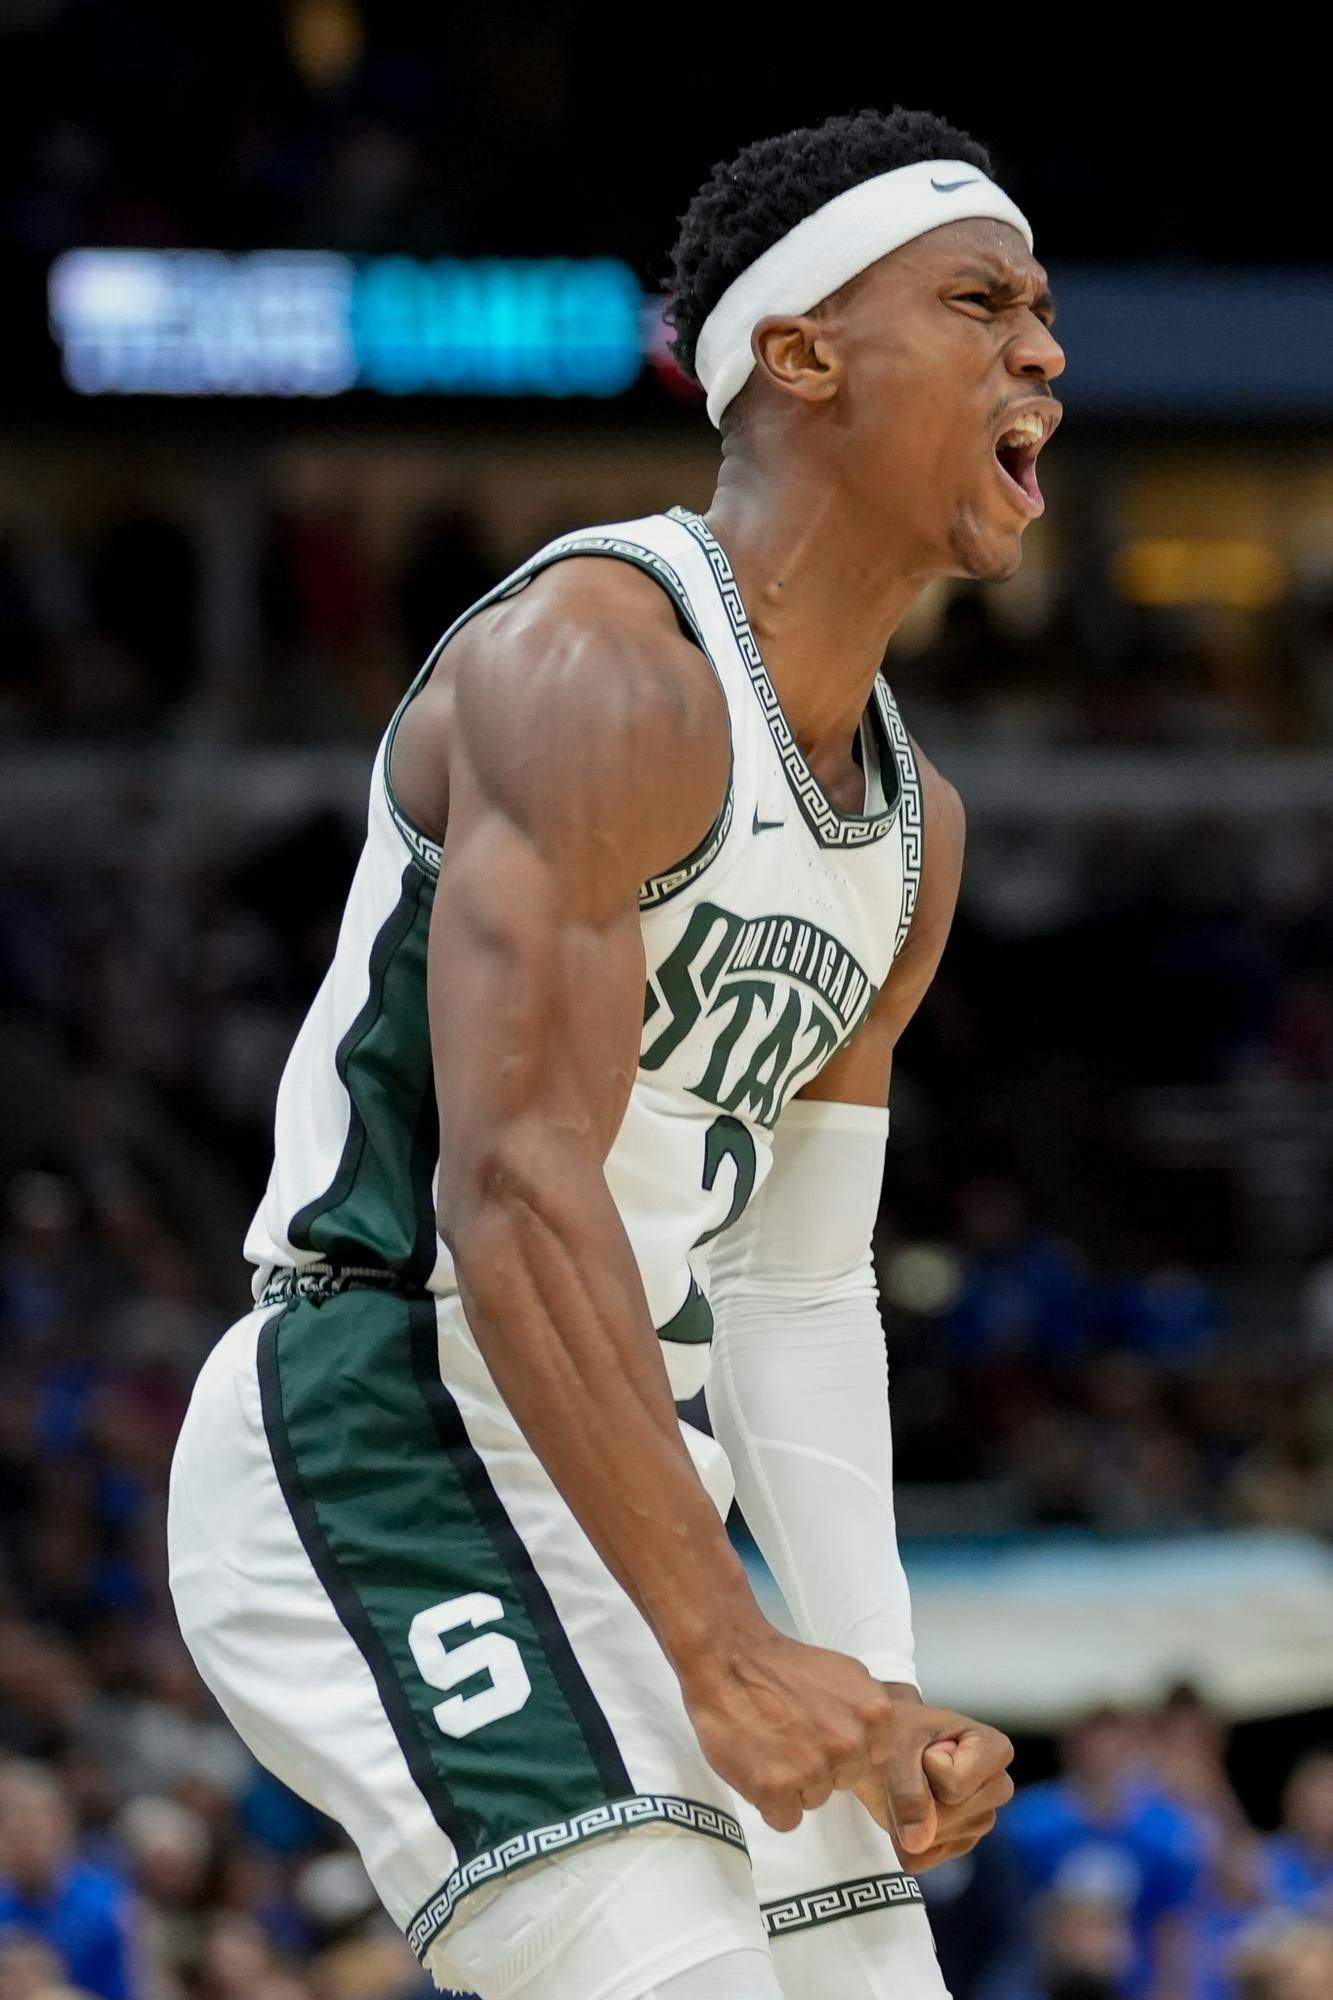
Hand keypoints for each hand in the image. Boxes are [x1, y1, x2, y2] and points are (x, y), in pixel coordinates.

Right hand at [679, 1625, 914, 1832]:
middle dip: (820, 1766)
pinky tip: (757, 1768)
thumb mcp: (841, 1674)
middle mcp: (849, 1743)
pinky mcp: (776, 1790)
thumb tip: (869, 1743)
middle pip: (844, 1780)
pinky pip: (785, 1818)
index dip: (845, 1748)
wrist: (726, 1658)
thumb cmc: (780, 1665)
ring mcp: (813, 1769)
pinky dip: (770, 1801)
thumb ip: (862, 1710)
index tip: (821, 1732)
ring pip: (814, 1799)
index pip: (873, 1757)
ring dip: (793, 1783)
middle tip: (791, 1737)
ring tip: (769, 1746)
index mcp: (873, 1713)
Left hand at [851, 1698, 1014, 1870]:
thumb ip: (908, 1791)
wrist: (880, 1744)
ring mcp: (981, 1821)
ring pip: (936, 1840)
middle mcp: (997, 1787)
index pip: (955, 1785)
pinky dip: (901, 1840)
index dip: (927, 1766)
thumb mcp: (896, 1748)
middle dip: (918, 1797)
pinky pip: (922, 1859)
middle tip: (911, 1767)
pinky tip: (906, 1811)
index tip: (925, 1747)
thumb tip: (918, 1843)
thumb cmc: (895, 1733)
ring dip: (907, 1818)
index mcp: (995, 1750)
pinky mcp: (958, 1846)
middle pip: (950, 1815)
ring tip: (908, 1785)